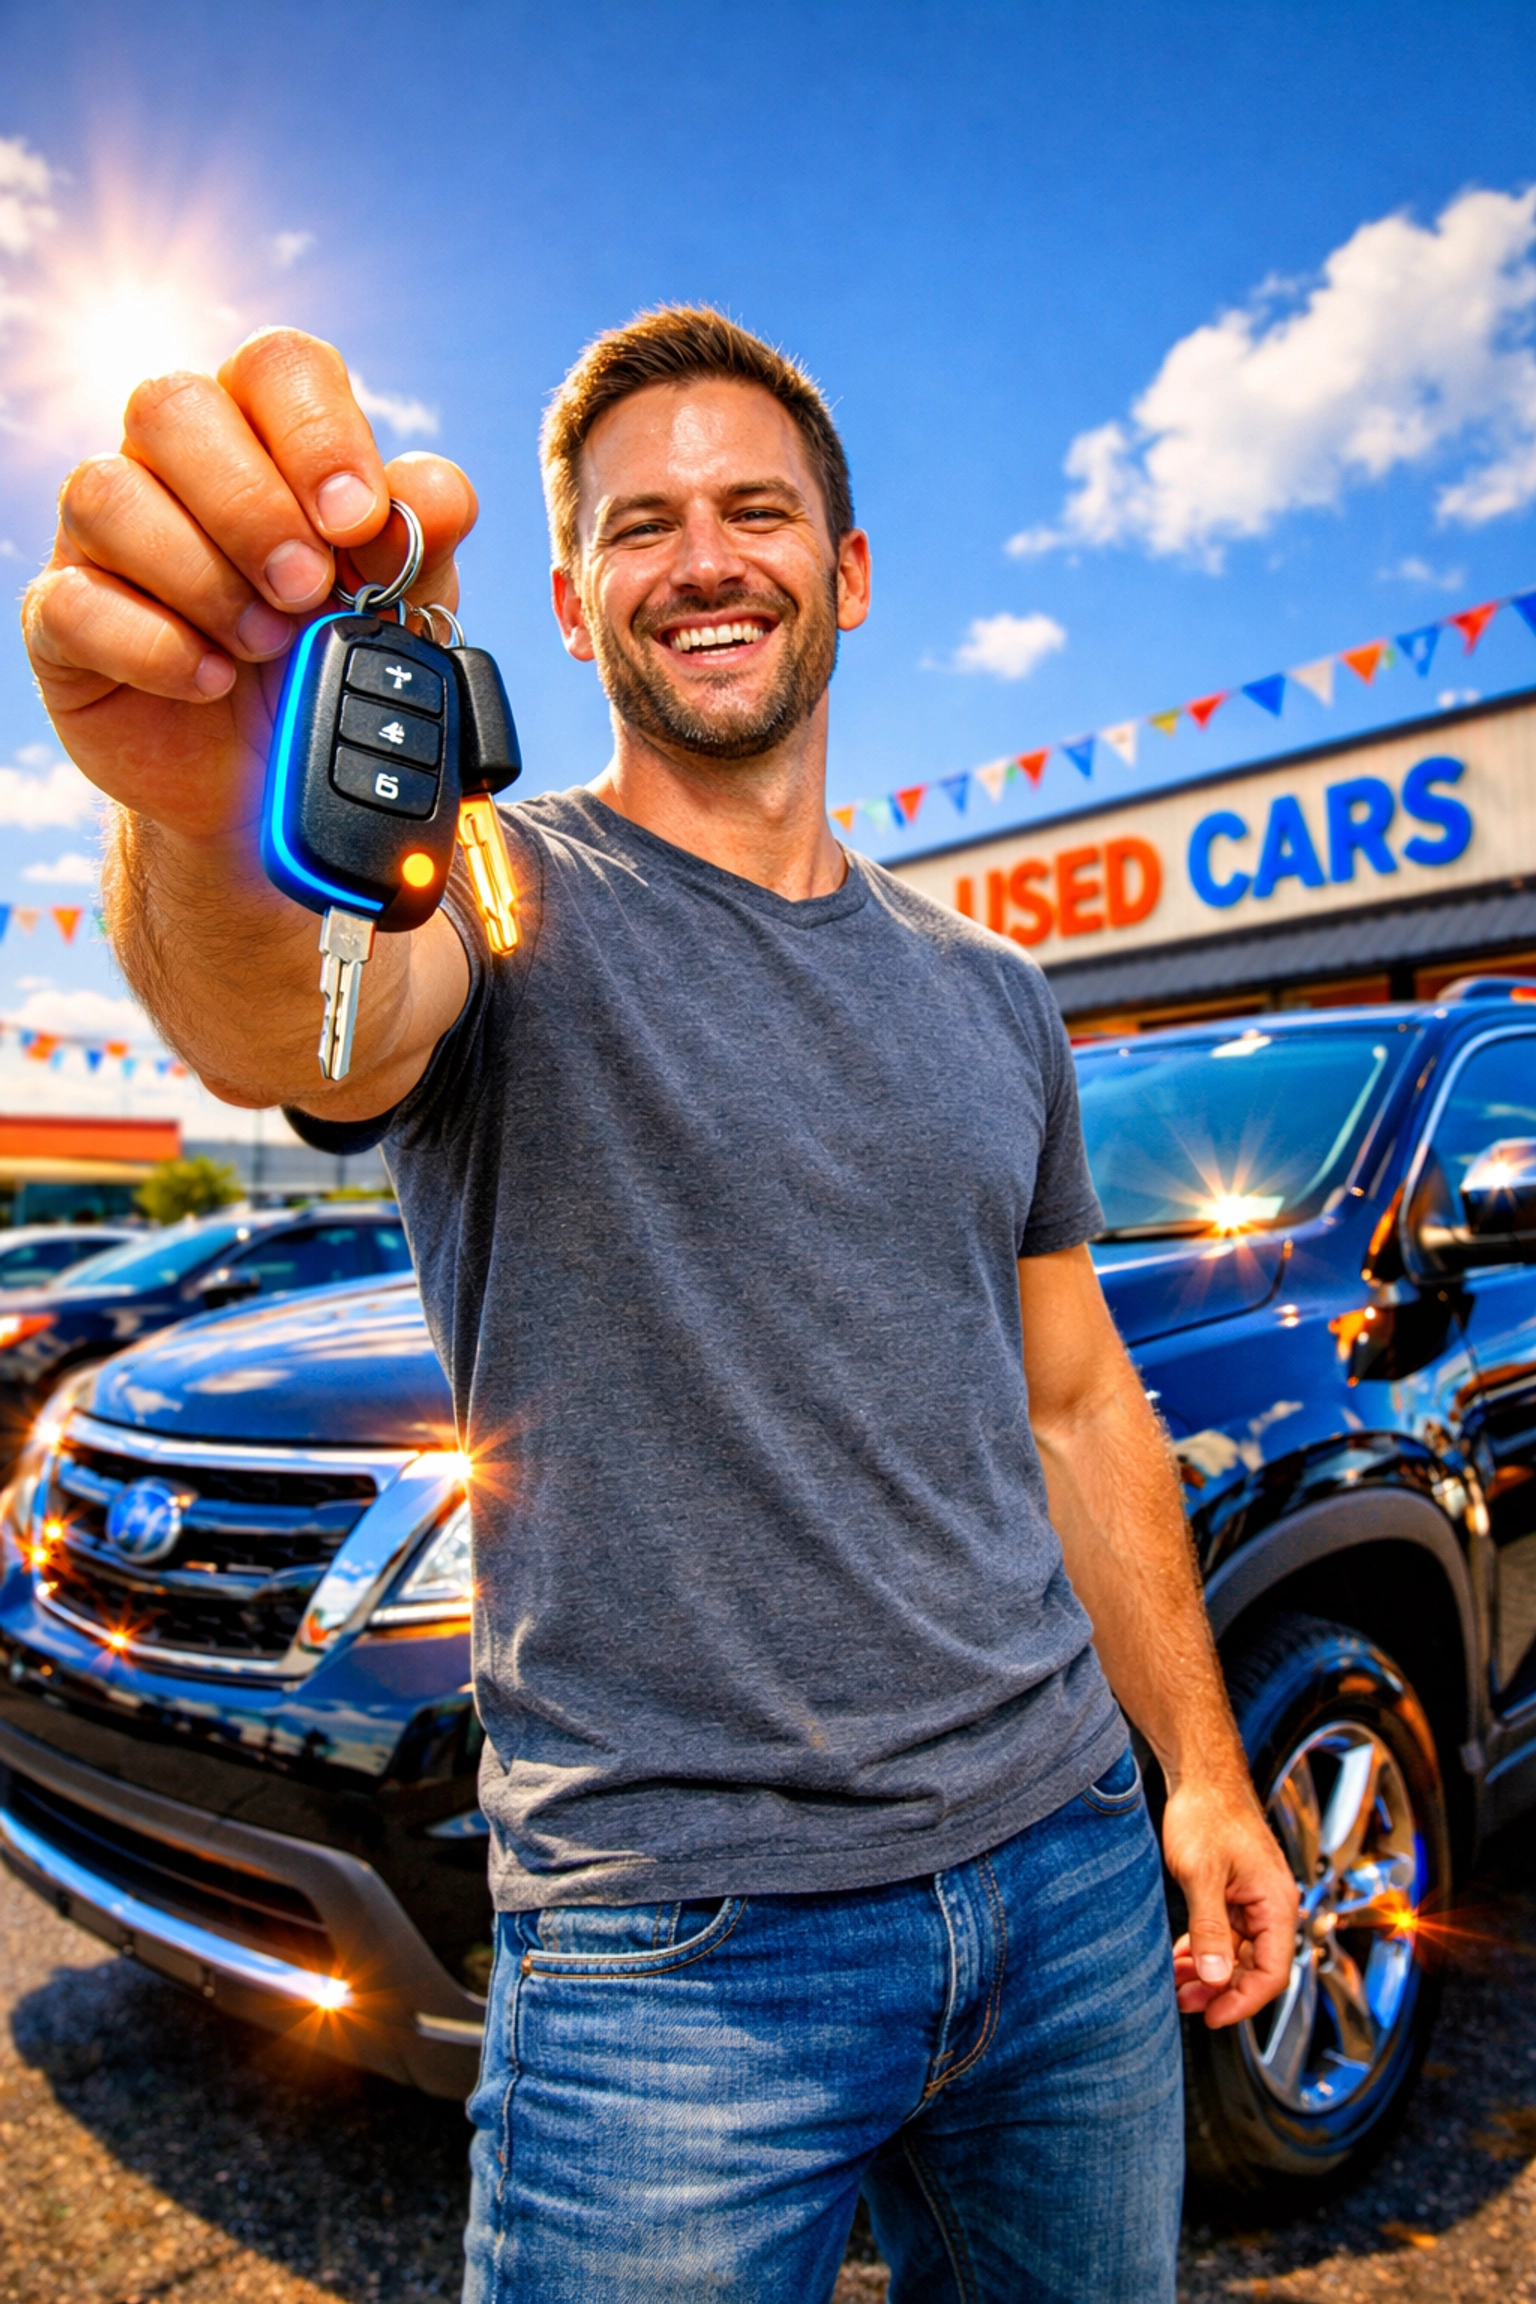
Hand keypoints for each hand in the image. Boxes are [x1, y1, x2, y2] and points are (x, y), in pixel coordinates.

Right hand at [21, 328, 477, 848]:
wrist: (278, 781)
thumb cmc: (332, 659)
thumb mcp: (404, 604)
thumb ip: (423, 541)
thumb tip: (437, 496)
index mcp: (262, 432)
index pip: (276, 366)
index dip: (318, 431)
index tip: (359, 519)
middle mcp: (171, 463)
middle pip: (172, 406)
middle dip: (252, 505)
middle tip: (308, 591)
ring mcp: (103, 537)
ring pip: (107, 493)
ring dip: (200, 576)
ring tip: (263, 645)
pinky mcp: (62, 620)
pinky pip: (72, 603)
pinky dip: (153, 646)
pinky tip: (210, 681)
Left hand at [1162, 1775, 1298, 2028]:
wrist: (1200, 1776)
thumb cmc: (1206, 1814)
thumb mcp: (1202, 1874)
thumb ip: (1210, 1928)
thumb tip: (1216, 1979)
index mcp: (1276, 1904)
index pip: (1271, 1974)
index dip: (1242, 2002)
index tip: (1210, 2016)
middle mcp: (1271, 1906)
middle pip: (1255, 1969)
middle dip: (1221, 1991)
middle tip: (1184, 2002)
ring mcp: (1253, 1900)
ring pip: (1238, 1955)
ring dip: (1210, 1973)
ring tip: (1177, 1983)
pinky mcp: (1235, 1893)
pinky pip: (1226, 1935)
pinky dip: (1206, 1950)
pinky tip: (1180, 1957)